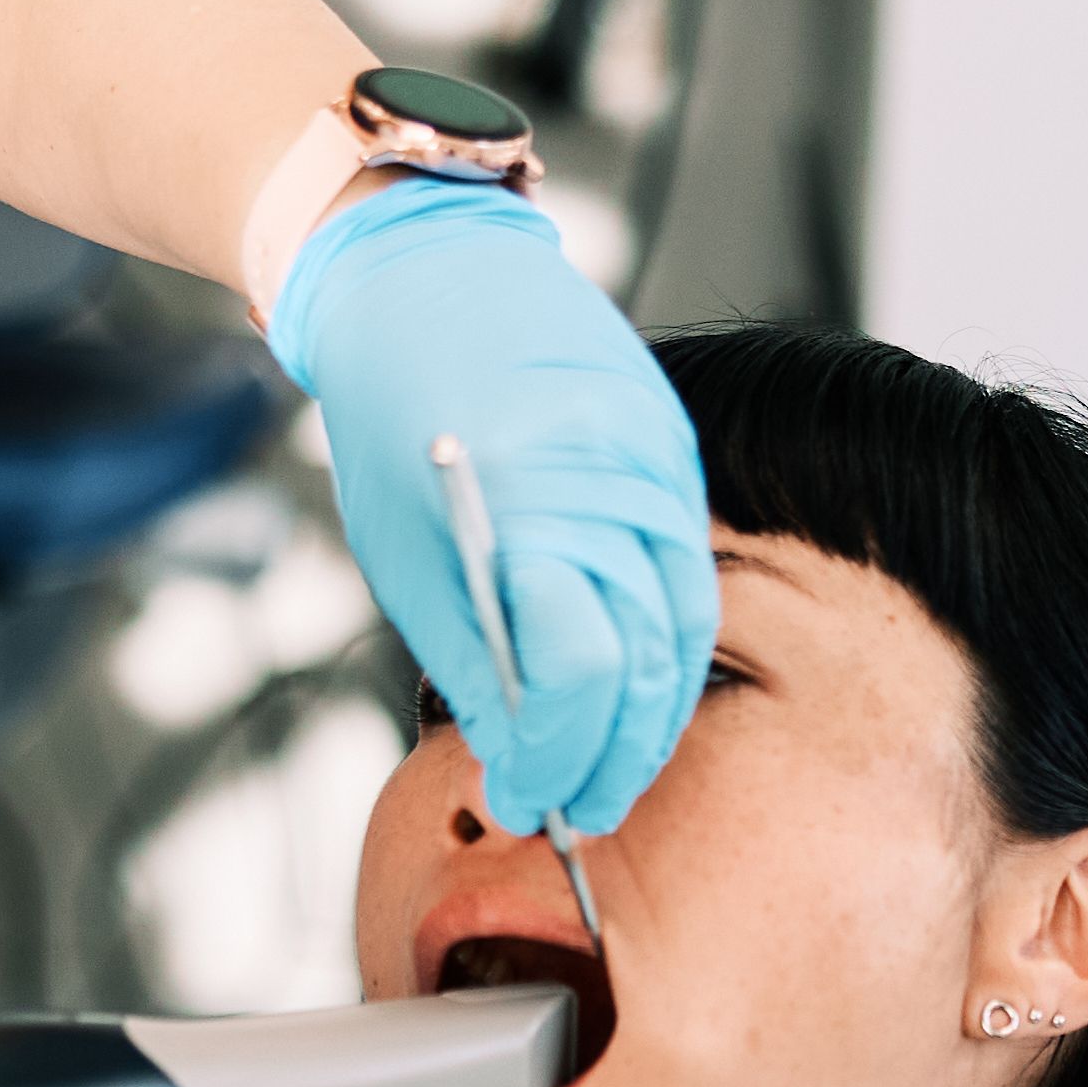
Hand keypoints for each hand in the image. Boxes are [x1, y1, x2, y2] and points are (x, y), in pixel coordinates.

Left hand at [268, 177, 716, 835]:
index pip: (579, 676)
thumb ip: (480, 667)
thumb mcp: (410, 561)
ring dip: (649, 720)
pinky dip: (665, 650)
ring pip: (685, 631)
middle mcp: (617, 488)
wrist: (430, 274)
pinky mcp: (675, 456)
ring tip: (604, 773)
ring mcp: (660, 469)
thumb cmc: (398, 415)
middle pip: (648, 668)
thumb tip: (524, 764)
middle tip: (573, 811)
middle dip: (611, 758)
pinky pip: (689, 578)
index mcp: (533, 512)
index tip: (526, 798)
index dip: (556, 756)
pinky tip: (631, 693)